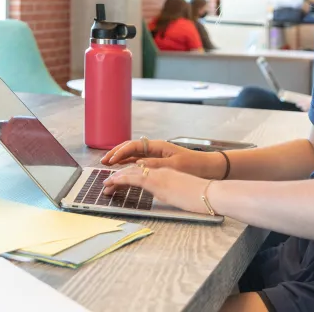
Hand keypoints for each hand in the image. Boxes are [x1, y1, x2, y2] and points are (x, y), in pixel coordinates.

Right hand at [100, 137, 226, 179]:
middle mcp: (155, 148)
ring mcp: (156, 154)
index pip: (133, 146)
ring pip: (133, 154)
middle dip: (116, 153)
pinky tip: (123, 167)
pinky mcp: (159, 162)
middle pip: (130, 148)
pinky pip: (139, 160)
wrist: (210, 168)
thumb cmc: (194, 165)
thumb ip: (154, 164)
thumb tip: (136, 163)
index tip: (110, 160)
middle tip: (103, 161)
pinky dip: (129, 163)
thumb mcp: (174, 165)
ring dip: (121, 158)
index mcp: (158, 146)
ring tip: (109, 164)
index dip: (120, 152)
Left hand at [101, 163, 215, 214]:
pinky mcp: (158, 181)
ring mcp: (159, 175)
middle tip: (107, 185)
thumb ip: (170, 192)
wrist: (211, 194)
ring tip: (105, 185)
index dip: (129, 177)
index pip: (143, 173)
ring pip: (131, 172)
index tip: (118, 183)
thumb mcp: (182, 193)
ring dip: (116, 179)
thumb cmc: (202, 197)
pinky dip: (121, 179)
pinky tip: (113, 182)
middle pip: (134, 171)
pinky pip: (134, 177)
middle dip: (119, 178)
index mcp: (166, 174)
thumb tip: (162, 196)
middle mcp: (160, 171)